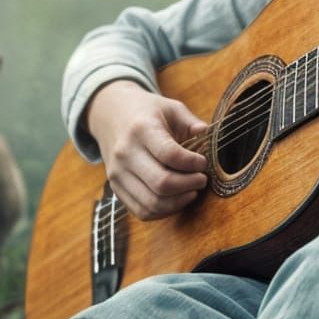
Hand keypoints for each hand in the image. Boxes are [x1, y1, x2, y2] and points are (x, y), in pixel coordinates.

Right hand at [85, 80, 209, 219]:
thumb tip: (207, 135)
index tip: (203, 162)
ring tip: (192, 190)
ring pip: (152, 203)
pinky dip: (164, 211)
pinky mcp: (115, 188)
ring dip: (179, 201)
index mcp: (141, 129)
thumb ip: (191, 122)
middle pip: (162, 183)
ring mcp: (117, 174)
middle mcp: (125, 153)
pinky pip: (142, 211)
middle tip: (202, 179)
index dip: (192, 163)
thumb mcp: (171, 107)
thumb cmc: (147, 112)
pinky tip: (177, 199)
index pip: (170, 155)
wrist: (111, 115)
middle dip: (189, 185)